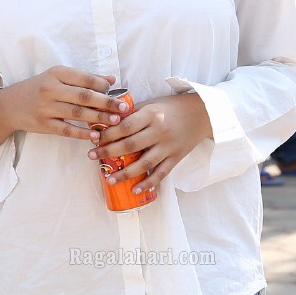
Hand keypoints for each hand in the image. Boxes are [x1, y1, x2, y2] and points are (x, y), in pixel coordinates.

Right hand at [1, 67, 125, 139]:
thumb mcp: (57, 78)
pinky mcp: (43, 124)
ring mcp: (46, 107)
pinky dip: (82, 133)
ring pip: (77, 113)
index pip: (85, 78)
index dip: (103, 86)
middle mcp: (51, 89)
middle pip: (84, 96)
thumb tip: (111, 80)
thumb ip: (84, 79)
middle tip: (123, 108)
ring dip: (99, 118)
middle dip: (106, 102)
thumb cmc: (38, 89)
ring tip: (115, 121)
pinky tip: (95, 136)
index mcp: (56, 73)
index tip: (117, 92)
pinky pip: (67, 129)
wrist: (9, 105)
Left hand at [92, 91, 211, 193]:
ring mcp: (169, 146)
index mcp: (151, 115)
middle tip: (92, 156)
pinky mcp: (176, 157)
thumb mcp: (151, 104)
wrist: (204, 113)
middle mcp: (159, 131)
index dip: (107, 134)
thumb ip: (131, 113)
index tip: (93, 139)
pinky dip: (148, 183)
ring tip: (109, 179)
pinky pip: (161, 173)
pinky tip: (135, 190)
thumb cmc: (172, 107)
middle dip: (108, 152)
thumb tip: (105, 121)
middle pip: (130, 145)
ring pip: (144, 163)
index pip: (124, 126)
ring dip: (125, 173)